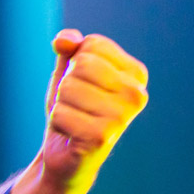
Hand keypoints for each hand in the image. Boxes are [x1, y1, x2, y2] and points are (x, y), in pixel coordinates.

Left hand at [38, 29, 147, 193]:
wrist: (66, 152)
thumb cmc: (72, 106)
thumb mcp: (69, 69)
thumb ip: (69, 46)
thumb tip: (65, 40)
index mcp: (136, 74)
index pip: (93, 45)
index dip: (75, 62)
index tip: (84, 84)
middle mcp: (137, 95)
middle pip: (81, 65)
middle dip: (67, 84)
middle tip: (75, 104)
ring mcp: (122, 118)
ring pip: (68, 88)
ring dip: (61, 104)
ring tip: (74, 119)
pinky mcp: (102, 138)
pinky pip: (60, 113)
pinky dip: (57, 123)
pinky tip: (70, 134)